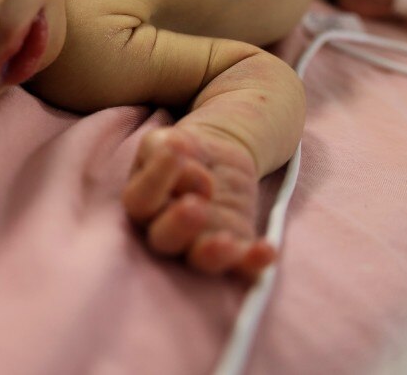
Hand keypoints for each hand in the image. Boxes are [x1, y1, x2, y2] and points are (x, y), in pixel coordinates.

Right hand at [122, 125, 275, 281]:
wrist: (217, 160)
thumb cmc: (183, 153)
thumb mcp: (166, 141)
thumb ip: (161, 150)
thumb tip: (181, 162)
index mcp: (144, 204)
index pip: (140, 201)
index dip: (156, 180)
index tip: (177, 153)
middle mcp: (166, 231)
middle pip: (164, 239)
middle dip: (180, 226)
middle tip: (195, 206)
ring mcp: (200, 244)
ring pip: (200, 259)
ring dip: (212, 254)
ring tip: (226, 242)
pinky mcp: (234, 250)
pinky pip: (242, 265)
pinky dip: (254, 262)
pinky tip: (267, 250)